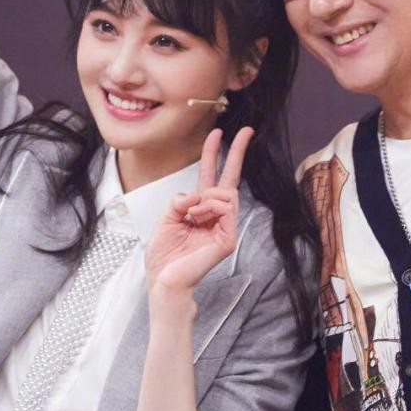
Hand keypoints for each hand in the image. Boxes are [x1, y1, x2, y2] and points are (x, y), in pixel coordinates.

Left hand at [145, 127, 251, 295]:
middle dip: (236, 152)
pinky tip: (196, 219)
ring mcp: (225, 227)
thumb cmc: (164, 254)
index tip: (217, 133)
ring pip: (224, 193)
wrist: (164, 280)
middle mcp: (216, 216)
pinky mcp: (228, 238)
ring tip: (190, 215)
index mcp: (200, 210)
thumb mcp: (166, 218)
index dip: (213, 154)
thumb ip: (180, 201)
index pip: (211, 177)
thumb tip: (195, 194)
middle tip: (246, 130)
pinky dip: (207, 209)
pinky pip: (224, 208)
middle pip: (230, 179)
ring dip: (204, 198)